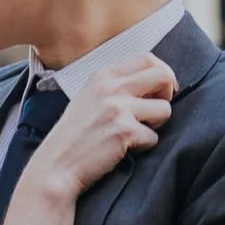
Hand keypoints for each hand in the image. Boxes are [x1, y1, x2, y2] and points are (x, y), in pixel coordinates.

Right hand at [26, 55, 174, 203]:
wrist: (56, 166)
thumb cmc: (74, 136)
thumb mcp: (90, 97)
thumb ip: (116, 86)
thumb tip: (153, 83)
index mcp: (103, 76)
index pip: (148, 59)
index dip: (162, 74)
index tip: (160, 92)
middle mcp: (111, 87)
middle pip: (163, 76)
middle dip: (168, 95)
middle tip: (156, 112)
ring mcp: (118, 108)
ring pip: (165, 109)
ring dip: (156, 125)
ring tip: (135, 134)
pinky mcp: (124, 131)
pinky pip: (154, 137)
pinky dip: (143, 147)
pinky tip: (123, 149)